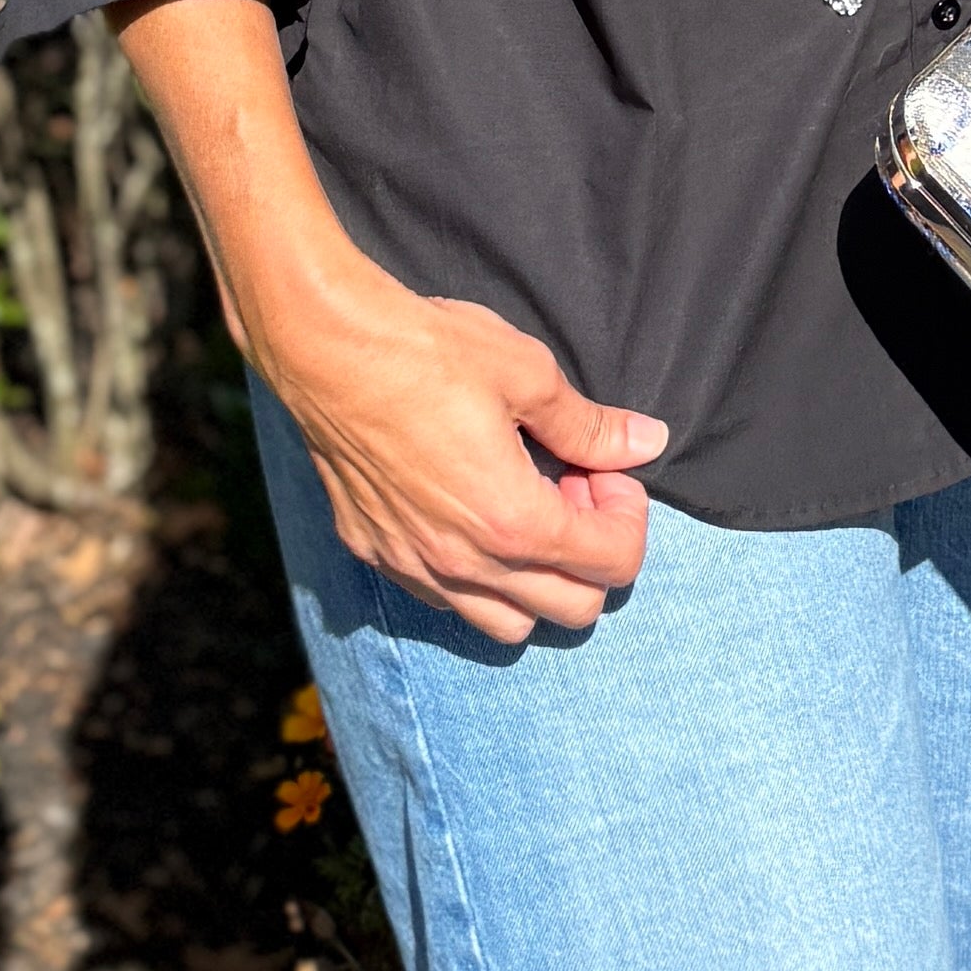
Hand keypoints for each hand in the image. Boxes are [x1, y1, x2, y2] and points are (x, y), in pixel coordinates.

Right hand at [110, 0, 664, 646]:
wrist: (323, 346)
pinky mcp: (374, 552)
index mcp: (513, 521)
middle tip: (571, 486)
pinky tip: (468, 511)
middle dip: (590, 552)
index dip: (628, 515)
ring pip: (506, 624)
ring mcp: (414, 565)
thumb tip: (647, 442)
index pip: (613, 564)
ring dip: (535, 579)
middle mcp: (464, 562)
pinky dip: (476, 577)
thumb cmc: (425, 351)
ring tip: (523, 506)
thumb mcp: (528, 374)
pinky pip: (445, 601)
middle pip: (572, 610)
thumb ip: (591, 425)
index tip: (605, 468)